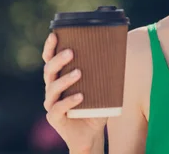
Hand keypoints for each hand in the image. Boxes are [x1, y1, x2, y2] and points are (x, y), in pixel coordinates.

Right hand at [42, 33, 106, 153]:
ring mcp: (51, 103)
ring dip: (65, 79)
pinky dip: (69, 101)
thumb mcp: (100, 85)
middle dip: (58, 60)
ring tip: (79, 72)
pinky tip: (80, 96)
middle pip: (49, 70)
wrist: (91, 133)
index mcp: (60, 77)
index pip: (50, 59)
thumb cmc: (95, 105)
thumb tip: (119, 46)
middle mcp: (52, 88)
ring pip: (52, 88)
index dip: (50, 47)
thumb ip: (103, 69)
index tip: (54, 34)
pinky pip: (58, 108)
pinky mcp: (55, 118)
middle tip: (71, 52)